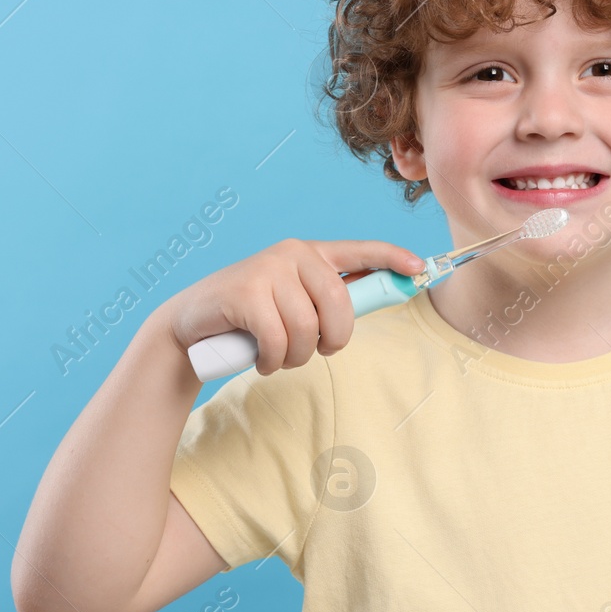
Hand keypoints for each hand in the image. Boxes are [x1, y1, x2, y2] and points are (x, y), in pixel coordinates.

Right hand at [154, 238, 423, 374]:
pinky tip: (261, 359)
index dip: (392, 258)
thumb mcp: (294, 303)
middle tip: (315, 352)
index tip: (419, 268)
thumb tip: (380, 295)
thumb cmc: (252, 319)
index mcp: (310, 254)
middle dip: (333, 339)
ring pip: (308, 329)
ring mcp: (267, 270)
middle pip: (340, 304)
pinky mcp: (245, 294)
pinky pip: (279, 340)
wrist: (191, 326)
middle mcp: (292, 254)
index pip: (360, 250)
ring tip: (279, 357)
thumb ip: (329, 298)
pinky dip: (273, 361)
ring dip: (297, 357)